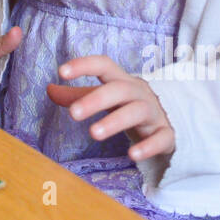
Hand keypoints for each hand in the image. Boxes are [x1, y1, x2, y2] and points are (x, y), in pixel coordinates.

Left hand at [48, 55, 174, 161]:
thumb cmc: (129, 104)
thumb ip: (78, 95)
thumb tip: (49, 89)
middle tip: (73, 114)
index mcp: (121, 80)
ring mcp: (154, 112)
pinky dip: (148, 146)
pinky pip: (160, 138)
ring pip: (137, 112)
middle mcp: (138, 93)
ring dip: (115, 121)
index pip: (104, 65)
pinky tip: (132, 155)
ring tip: (94, 133)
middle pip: (119, 90)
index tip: (62, 71)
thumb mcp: (105, 97)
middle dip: (96, 100)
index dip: (84, 65)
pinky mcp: (166, 133)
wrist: (170, 118)